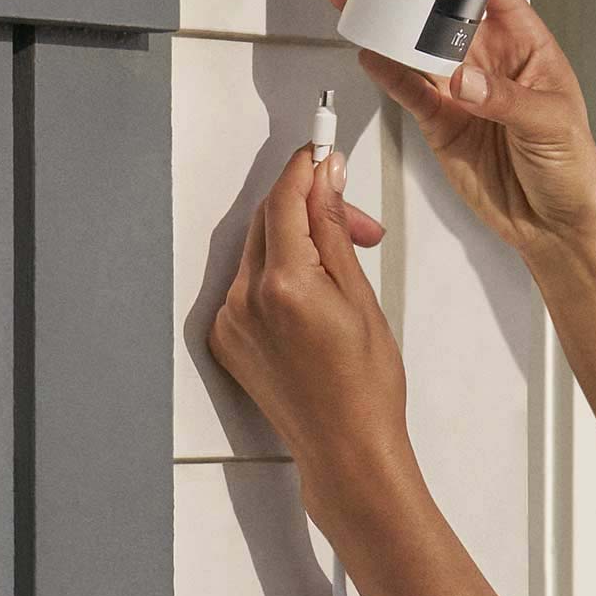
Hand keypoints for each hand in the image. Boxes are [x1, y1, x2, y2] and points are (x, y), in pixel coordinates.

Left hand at [207, 142, 414, 521]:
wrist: (346, 447)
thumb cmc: (367, 383)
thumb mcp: (361, 295)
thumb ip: (334, 230)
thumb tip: (325, 178)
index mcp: (283, 285)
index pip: (285, 200)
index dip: (305, 168)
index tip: (323, 148)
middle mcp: (245, 299)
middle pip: (269, 220)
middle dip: (311, 205)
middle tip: (358, 221)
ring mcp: (232, 320)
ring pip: (260, 249)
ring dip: (298, 239)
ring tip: (345, 263)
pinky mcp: (228, 338)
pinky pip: (251, 282)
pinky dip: (281, 270)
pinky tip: (318, 291)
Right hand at [327, 0, 595, 257]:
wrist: (554, 225)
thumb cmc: (572, 167)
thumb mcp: (552, 124)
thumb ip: (505, 100)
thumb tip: (463, 81)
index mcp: (527, 45)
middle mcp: (490, 61)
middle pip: (443, 13)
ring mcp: (461, 90)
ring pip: (418, 47)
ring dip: (388, 26)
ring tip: (358, 0)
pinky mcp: (441, 121)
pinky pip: (409, 89)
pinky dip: (387, 72)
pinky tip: (369, 53)